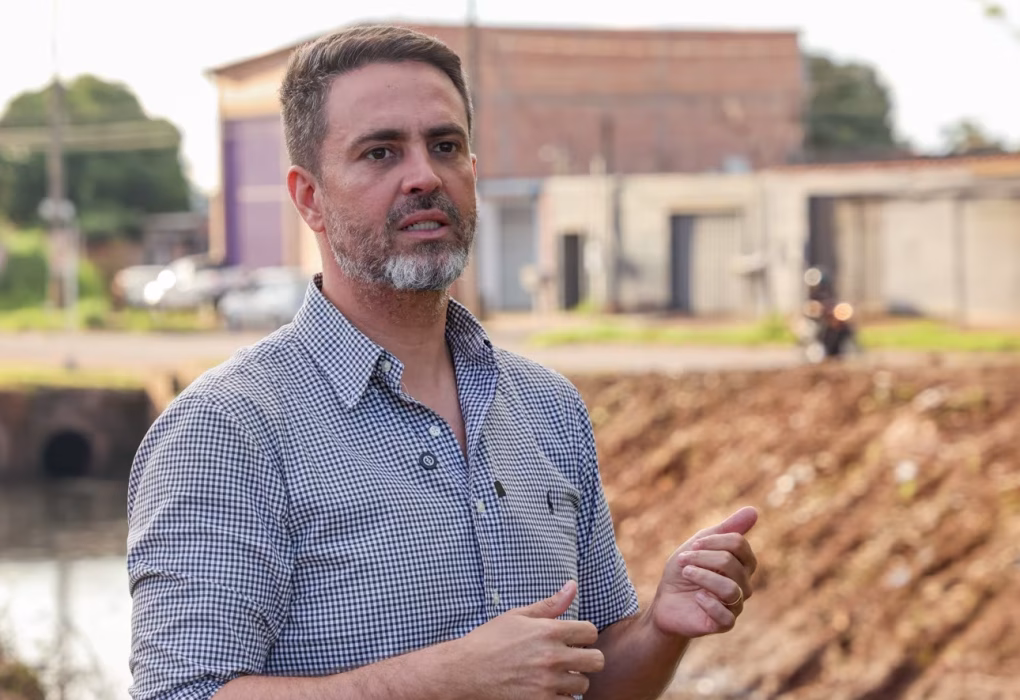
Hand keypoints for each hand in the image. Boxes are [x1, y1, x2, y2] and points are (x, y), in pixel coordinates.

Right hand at [449, 580, 604, 698]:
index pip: (591, 632)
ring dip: (574, 681)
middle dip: (587, 658)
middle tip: (574, 660)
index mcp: (548, 631)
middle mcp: (552, 657)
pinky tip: (550, 690)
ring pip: (583, 685)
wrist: (465, 671)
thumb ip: (550, 604)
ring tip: (559, 676)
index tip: (575, 639)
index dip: (584, 635)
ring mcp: (547, 683)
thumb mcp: (518, 616)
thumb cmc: (490, 640)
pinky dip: (562, 698)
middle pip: (596, 660)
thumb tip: (572, 586)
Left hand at [649, 506, 758, 638]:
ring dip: (702, 577)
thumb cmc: (684, 572)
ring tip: (686, 574)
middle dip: (702, 558)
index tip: (694, 545)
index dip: (713, 541)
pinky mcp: (724, 624)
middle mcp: (744, 585)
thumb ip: (725, 529)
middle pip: (731, 563)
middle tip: (683, 560)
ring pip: (730, 589)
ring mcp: (736, 606)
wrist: (665, 602)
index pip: (739, 544)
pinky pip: (726, 616)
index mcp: (740, 564)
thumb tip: (754, 510)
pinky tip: (696, 597)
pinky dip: (708, 603)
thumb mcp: (699, 546)